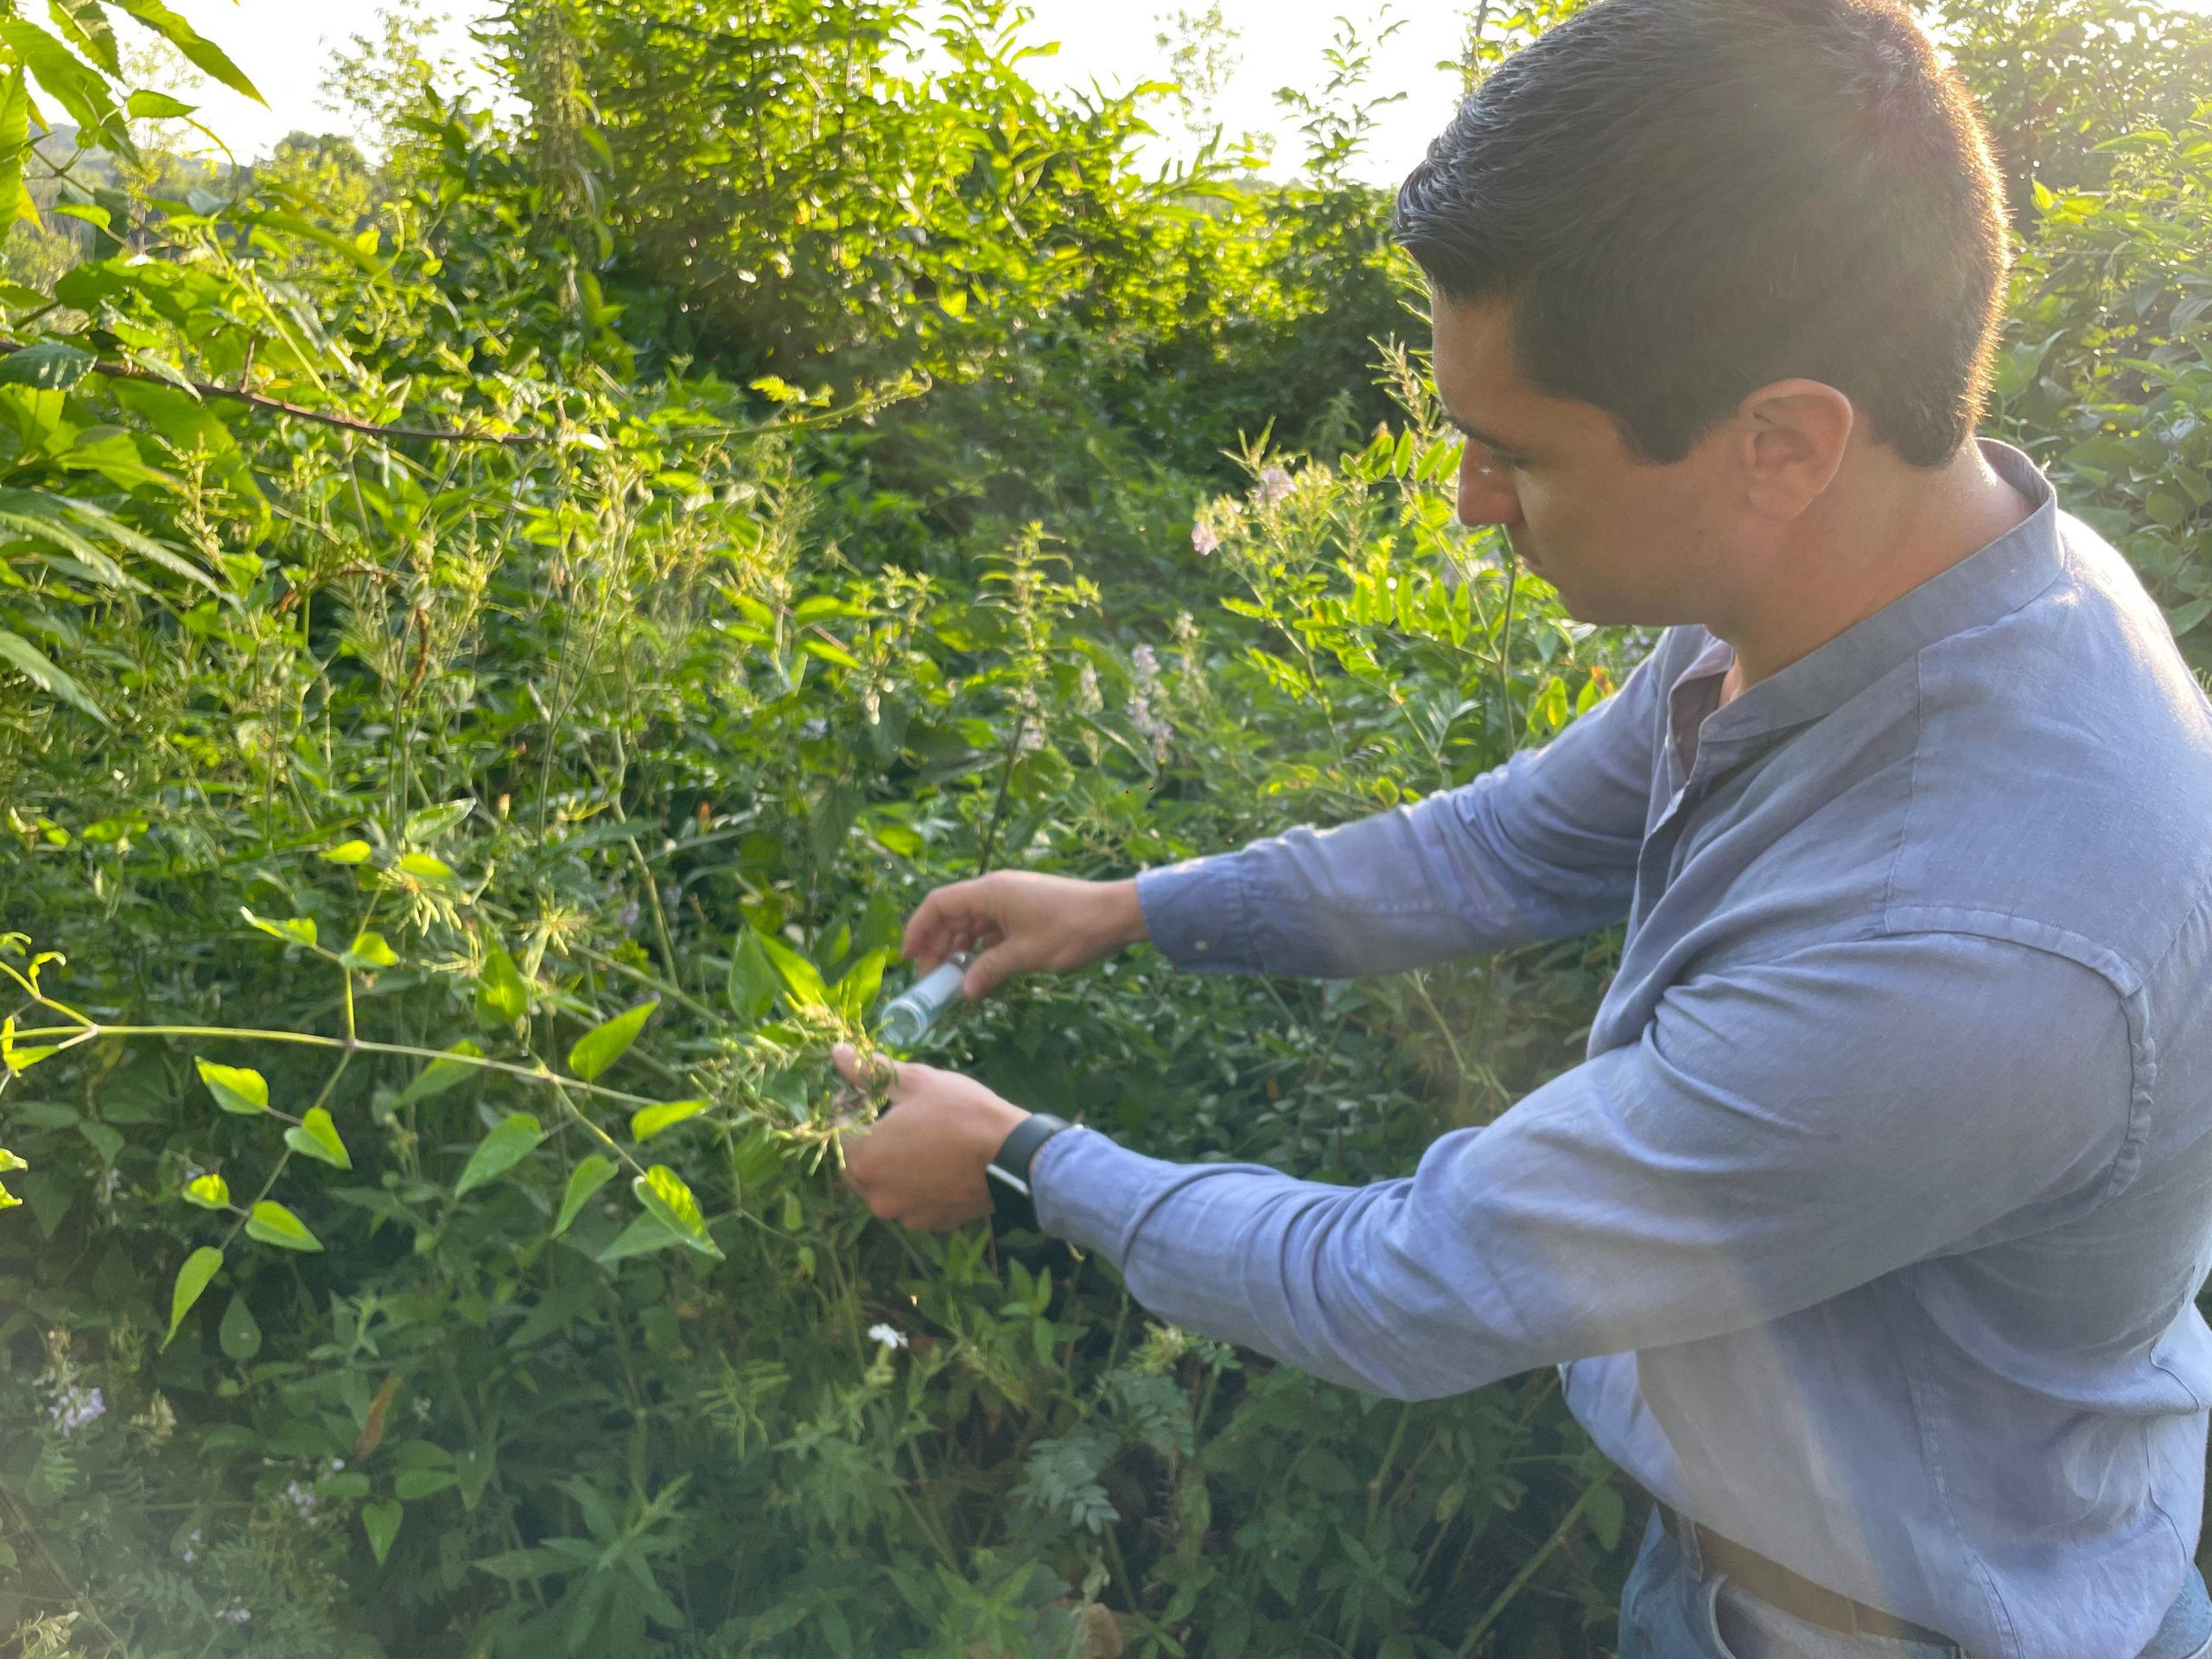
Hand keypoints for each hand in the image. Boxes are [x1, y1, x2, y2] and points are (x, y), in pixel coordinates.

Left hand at [830, 1041, 1030, 1230]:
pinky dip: (918, 1183)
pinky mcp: (930, 1224)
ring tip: (922, 1139)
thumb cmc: (959, 1113)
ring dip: (893, 1164)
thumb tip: (837, 1053)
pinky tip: (940, 1163)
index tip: (874, 1094)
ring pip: (885, 1185)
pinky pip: (912, 1200)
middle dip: (869, 1139)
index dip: (852, 1108)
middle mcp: (875, 1196)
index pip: (838, 1131)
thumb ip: (870, 1073)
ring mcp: (904, 1215)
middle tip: (896, 1117)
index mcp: (864, 1160)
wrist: (1013, 1157)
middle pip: (858, 1163)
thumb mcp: (915, 1082)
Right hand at [901, 869, 1146, 1001]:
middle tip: (930, 979)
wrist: (1116, 915)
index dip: (918, 930)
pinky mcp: (1025, 910)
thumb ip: (989, 971)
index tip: (908, 959)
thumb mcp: (1026, 955)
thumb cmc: (1070, 930)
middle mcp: (995, 890)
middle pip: (952, 914)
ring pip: (972, 922)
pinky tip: (979, 970)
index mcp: (990, 892)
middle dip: (937, 945)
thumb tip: (964, 992)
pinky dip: (981, 947)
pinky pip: (992, 927)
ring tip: (952, 979)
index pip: (938, 905)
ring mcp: (1011, 899)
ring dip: (959, 948)